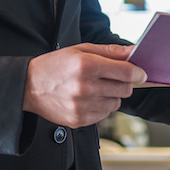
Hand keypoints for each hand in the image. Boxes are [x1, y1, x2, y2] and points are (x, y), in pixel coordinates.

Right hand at [24, 43, 146, 127]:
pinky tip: (88, 99)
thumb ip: (110, 51)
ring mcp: (81, 105)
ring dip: (111, 96)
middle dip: (123, 83)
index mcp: (86, 65)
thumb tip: (134, 52)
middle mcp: (85, 87)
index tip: (140, 73)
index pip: (125, 72)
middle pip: (124, 89)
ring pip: (116, 103)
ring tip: (95, 88)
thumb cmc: (55, 65)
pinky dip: (101, 107)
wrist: (28, 86)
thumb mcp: (80, 50)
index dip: (137, 72)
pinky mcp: (78, 119)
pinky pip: (104, 114)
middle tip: (112, 78)